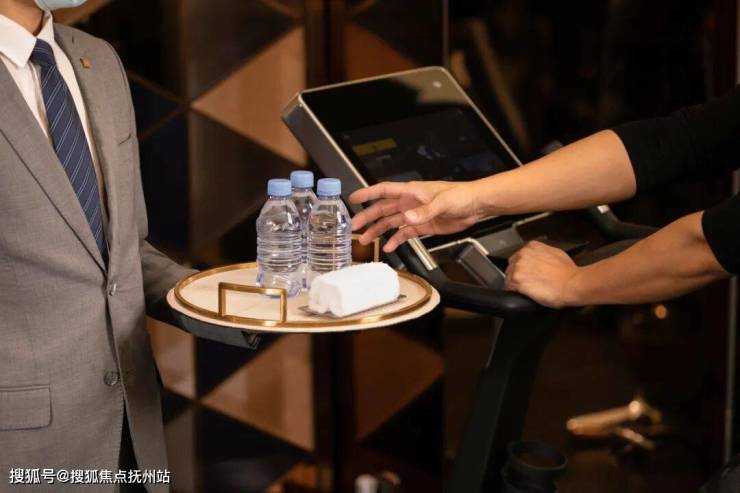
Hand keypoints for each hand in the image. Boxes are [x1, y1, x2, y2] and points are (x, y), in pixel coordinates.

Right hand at [349, 181, 482, 251]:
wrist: (475, 206)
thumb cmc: (460, 196)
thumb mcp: (443, 202)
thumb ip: (425, 211)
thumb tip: (408, 217)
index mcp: (411, 192)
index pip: (385, 190)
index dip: (368, 193)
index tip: (354, 198)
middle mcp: (410, 203)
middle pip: (383, 209)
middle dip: (368, 217)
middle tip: (355, 226)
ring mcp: (415, 215)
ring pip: (391, 223)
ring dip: (378, 231)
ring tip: (366, 240)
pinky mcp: (423, 226)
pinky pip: (405, 234)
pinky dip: (396, 240)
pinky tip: (389, 247)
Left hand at [505, 241, 581, 307]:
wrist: (572, 284)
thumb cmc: (568, 272)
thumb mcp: (556, 253)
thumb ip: (542, 253)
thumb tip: (539, 258)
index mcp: (531, 247)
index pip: (518, 257)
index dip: (521, 268)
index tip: (526, 273)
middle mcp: (523, 255)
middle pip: (511, 267)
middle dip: (517, 275)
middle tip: (528, 283)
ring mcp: (519, 267)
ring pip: (508, 278)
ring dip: (515, 284)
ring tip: (527, 290)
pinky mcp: (517, 281)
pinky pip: (509, 288)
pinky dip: (514, 292)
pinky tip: (523, 294)